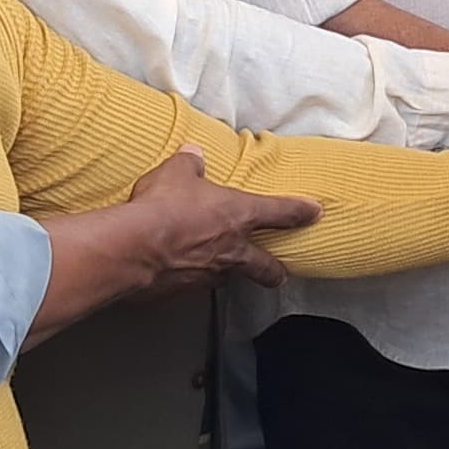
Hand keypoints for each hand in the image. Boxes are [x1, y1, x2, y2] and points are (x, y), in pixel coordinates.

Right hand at [44, 149, 323, 328]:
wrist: (133, 249)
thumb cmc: (162, 207)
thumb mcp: (175, 173)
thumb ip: (189, 164)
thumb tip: (193, 154)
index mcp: (237, 215)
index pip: (279, 212)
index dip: (299, 211)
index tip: (315, 213)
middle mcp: (231, 250)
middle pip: (266, 267)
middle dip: (275, 271)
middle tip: (280, 274)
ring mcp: (209, 276)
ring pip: (228, 278)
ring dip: (227, 274)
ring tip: (221, 271)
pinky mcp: (184, 294)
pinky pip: (193, 286)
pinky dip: (188, 279)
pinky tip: (177, 274)